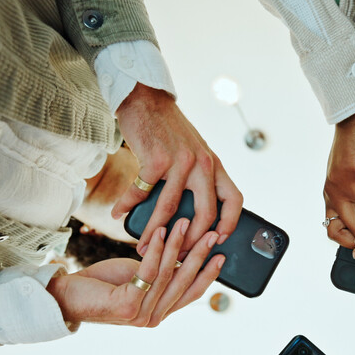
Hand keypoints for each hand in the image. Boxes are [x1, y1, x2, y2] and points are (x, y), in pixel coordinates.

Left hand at [47, 218, 223, 325]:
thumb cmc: (103, 283)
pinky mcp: (127, 306)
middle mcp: (154, 317)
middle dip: (200, 255)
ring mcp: (141, 314)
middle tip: (212, 233)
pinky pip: (148, 272)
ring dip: (177, 245)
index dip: (208, 274)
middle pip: (184, 282)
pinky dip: (155, 249)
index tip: (222, 254)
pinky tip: (159, 231)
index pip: (192, 293)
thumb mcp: (139, 277)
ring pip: (167, 274)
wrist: (68, 295)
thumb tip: (184, 255)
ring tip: (184, 223)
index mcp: (161, 312)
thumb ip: (161, 274)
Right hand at [114, 84, 242, 254]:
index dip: (231, 223)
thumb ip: (197, 176)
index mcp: (214, 165)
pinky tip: (119, 214)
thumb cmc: (168, 130)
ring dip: (155, 231)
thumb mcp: (193, 151)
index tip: (220, 240)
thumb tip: (190, 214)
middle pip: (205, 213)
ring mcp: (180, 162)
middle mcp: (202, 164)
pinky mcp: (156, 158)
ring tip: (143, 246)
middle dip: (191, 241)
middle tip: (176, 256)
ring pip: (171, 209)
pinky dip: (128, 205)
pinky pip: (141, 192)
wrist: (146, 99)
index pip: (235, 198)